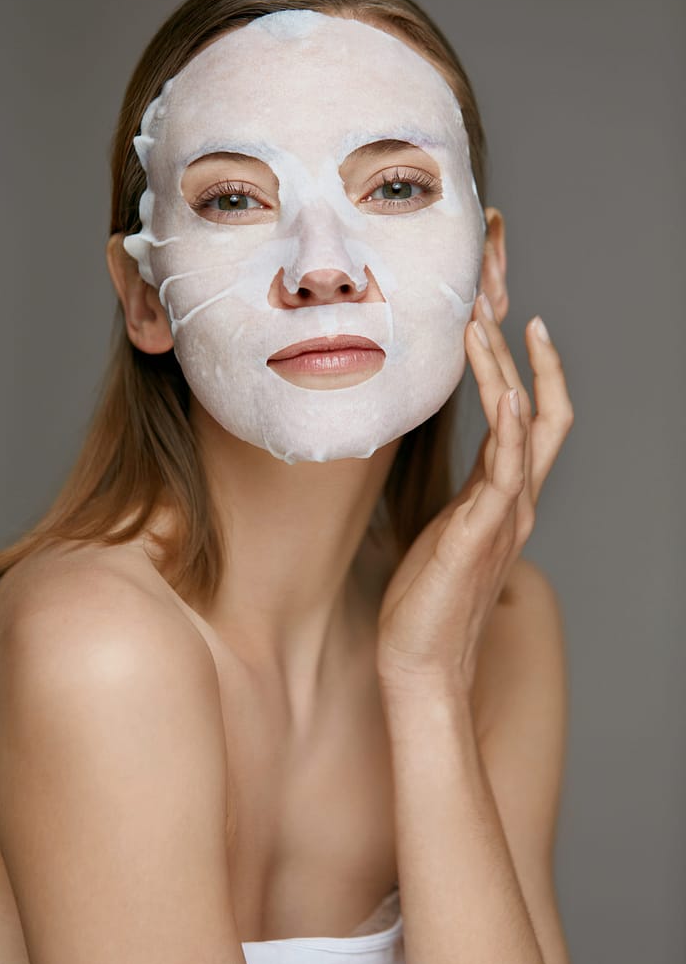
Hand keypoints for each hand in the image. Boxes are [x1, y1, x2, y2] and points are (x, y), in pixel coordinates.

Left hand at [376, 293, 572, 695]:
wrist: (421, 662)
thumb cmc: (427, 598)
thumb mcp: (448, 530)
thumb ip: (466, 495)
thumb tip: (458, 467)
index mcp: (505, 497)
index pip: (530, 419)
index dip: (526, 369)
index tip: (509, 322)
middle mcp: (516, 501)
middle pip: (541, 413)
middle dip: (520, 355)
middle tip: (493, 301)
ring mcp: (505, 517)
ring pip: (523, 429)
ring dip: (505, 373)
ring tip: (483, 325)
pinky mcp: (481, 534)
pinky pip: (504, 473)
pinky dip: (509, 430)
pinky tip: (504, 392)